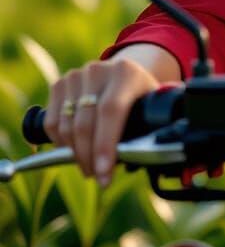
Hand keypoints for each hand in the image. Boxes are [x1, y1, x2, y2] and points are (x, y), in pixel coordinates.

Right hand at [43, 59, 163, 186]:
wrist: (122, 74)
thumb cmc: (139, 97)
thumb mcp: (150, 105)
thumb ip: (150, 126)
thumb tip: (149, 154)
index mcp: (126, 73)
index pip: (111, 110)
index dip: (105, 144)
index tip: (104, 173)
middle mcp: (99, 70)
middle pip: (86, 123)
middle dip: (89, 157)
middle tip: (97, 176)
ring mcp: (77, 76)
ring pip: (66, 126)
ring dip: (75, 154)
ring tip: (89, 166)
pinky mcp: (60, 84)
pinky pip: (52, 123)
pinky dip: (60, 143)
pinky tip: (74, 149)